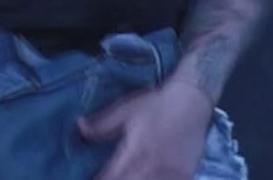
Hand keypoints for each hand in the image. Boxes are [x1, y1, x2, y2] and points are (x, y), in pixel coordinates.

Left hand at [77, 78, 215, 179]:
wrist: (193, 101)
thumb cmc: (156, 104)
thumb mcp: (125, 110)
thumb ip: (101, 125)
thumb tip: (79, 127)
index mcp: (135, 152)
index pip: (110, 178)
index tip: (90, 177)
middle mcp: (152, 169)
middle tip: (108, 175)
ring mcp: (171, 176)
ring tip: (125, 175)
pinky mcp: (185, 177)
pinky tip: (144, 177)